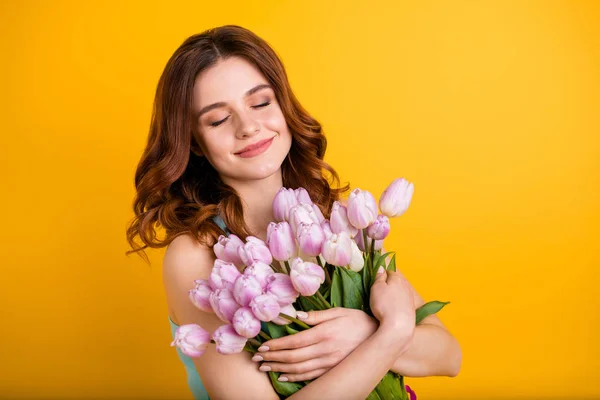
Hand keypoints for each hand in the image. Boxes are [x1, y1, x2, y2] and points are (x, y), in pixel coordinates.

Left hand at [252, 307, 377, 381]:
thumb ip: (317, 316)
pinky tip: (284, 375)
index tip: (263, 346)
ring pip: (299, 368)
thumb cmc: (358, 320)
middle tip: (257, 359)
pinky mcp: (333, 369)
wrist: (380, 338)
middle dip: (273, 358)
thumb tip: (296, 316)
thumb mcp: (338, 312)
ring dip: (280, 368)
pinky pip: (311, 376)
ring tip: (265, 367)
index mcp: (323, 334)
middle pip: (293, 357)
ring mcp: (329, 363)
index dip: (276, 345)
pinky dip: (295, 377)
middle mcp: (324, 350)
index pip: (294, 342)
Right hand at [370, 267, 414, 343]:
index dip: (381, 274)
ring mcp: (410, 297)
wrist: (399, 327)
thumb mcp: (376, 288)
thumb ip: (379, 277)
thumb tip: (381, 268)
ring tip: (385, 300)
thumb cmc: (385, 306)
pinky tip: (392, 308)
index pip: (389, 271)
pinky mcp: (411, 308)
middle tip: (378, 290)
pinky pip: (403, 300)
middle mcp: (406, 286)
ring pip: (400, 290)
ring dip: (393, 292)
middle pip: (396, 280)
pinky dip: (397, 302)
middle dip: (388, 283)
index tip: (374, 280)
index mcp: (397, 278)